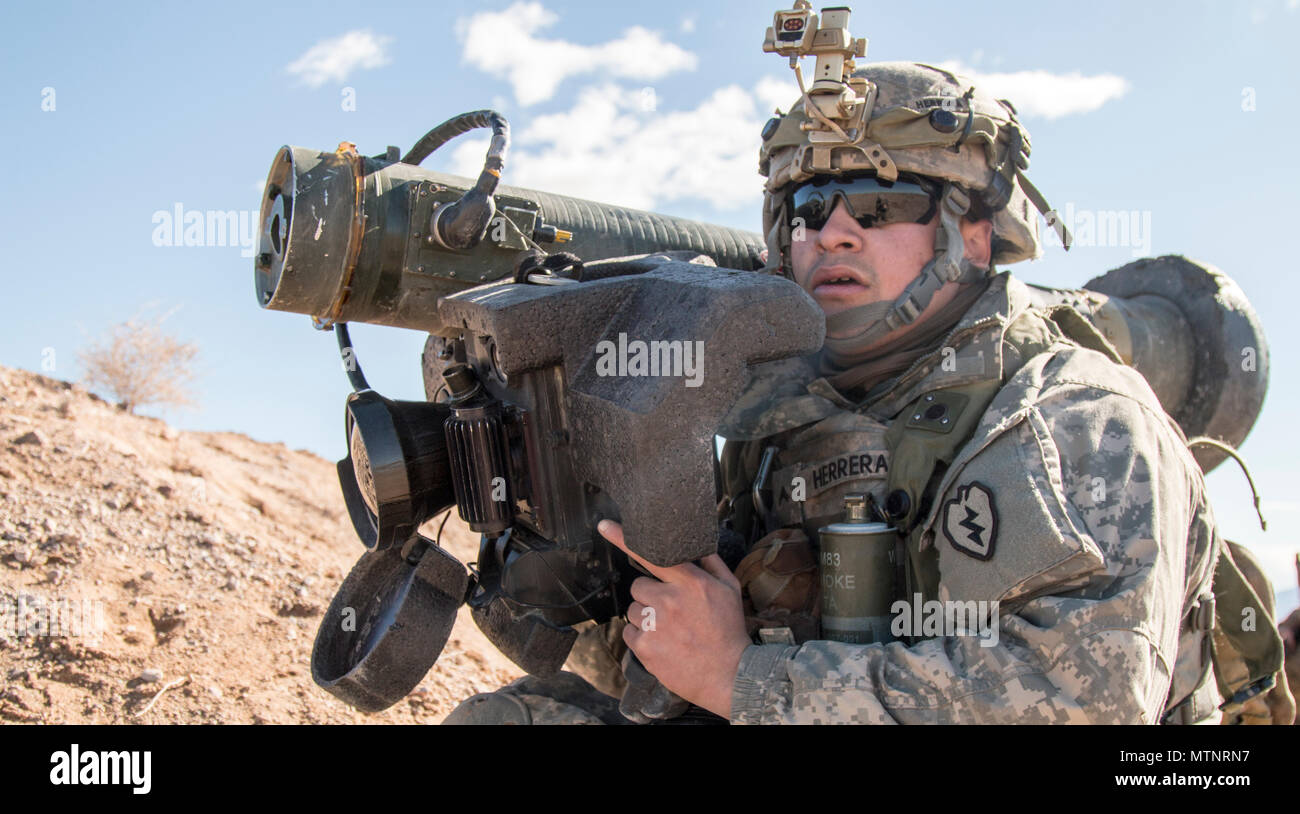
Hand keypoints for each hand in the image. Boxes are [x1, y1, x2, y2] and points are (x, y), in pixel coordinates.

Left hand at [598, 519, 750, 718]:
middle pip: (638, 586)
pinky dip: (641, 638)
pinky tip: (662, 644)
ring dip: (645, 618)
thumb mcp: (730, 589)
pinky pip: (629, 632)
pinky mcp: (644, 646)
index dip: (624, 538)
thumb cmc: (728, 629)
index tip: (604, 526)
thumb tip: (694, 545)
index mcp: (690, 582)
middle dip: (650, 595)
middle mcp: (669, 600)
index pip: (652, 555)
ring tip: (670, 630)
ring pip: (633, 610)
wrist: (728, 673)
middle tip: (670, 610)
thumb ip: (711, 563)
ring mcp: (654, 624)